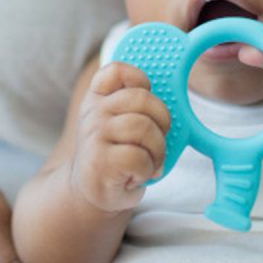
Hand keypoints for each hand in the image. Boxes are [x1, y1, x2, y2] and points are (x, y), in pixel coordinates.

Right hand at [71, 62, 169, 212]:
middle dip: (161, 120)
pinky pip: (139, 157)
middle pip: (142, 98)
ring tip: (148, 161)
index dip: (140, 80)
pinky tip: (137, 174)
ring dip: (157, 150)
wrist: (89, 192)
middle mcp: (93, 112)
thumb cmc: (115, 154)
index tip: (146, 102)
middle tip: (156, 140)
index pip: (117, 71)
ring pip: (143, 127)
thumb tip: (173, 100)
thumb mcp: (118, 122)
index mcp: (99, 97)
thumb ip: (135, 105)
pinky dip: (146, 169)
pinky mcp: (100, 162)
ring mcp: (95, 135)